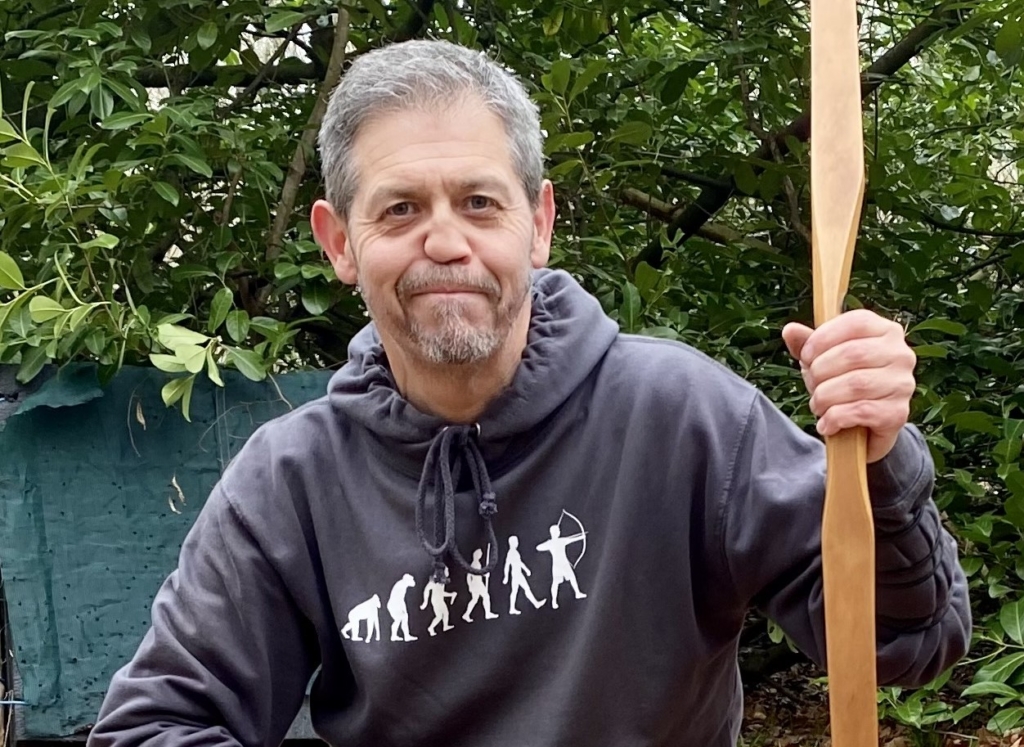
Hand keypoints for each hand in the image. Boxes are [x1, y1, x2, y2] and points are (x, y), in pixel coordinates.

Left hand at [782, 309, 915, 462]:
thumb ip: (807, 343)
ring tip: (818, 405)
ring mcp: (903, 384)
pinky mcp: (898, 413)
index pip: (855, 323)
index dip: (823, 338)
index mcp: (885, 331)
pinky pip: (860, 411)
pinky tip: (826, 423)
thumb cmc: (844, 382)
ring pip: (856, 384)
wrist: (865, 426)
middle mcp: (901, 354)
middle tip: (812, 384)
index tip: (805, 356)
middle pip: (853, 353)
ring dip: (825, 397)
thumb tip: (790, 330)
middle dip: (820, 371)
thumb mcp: (824, 358)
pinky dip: (834, 418)